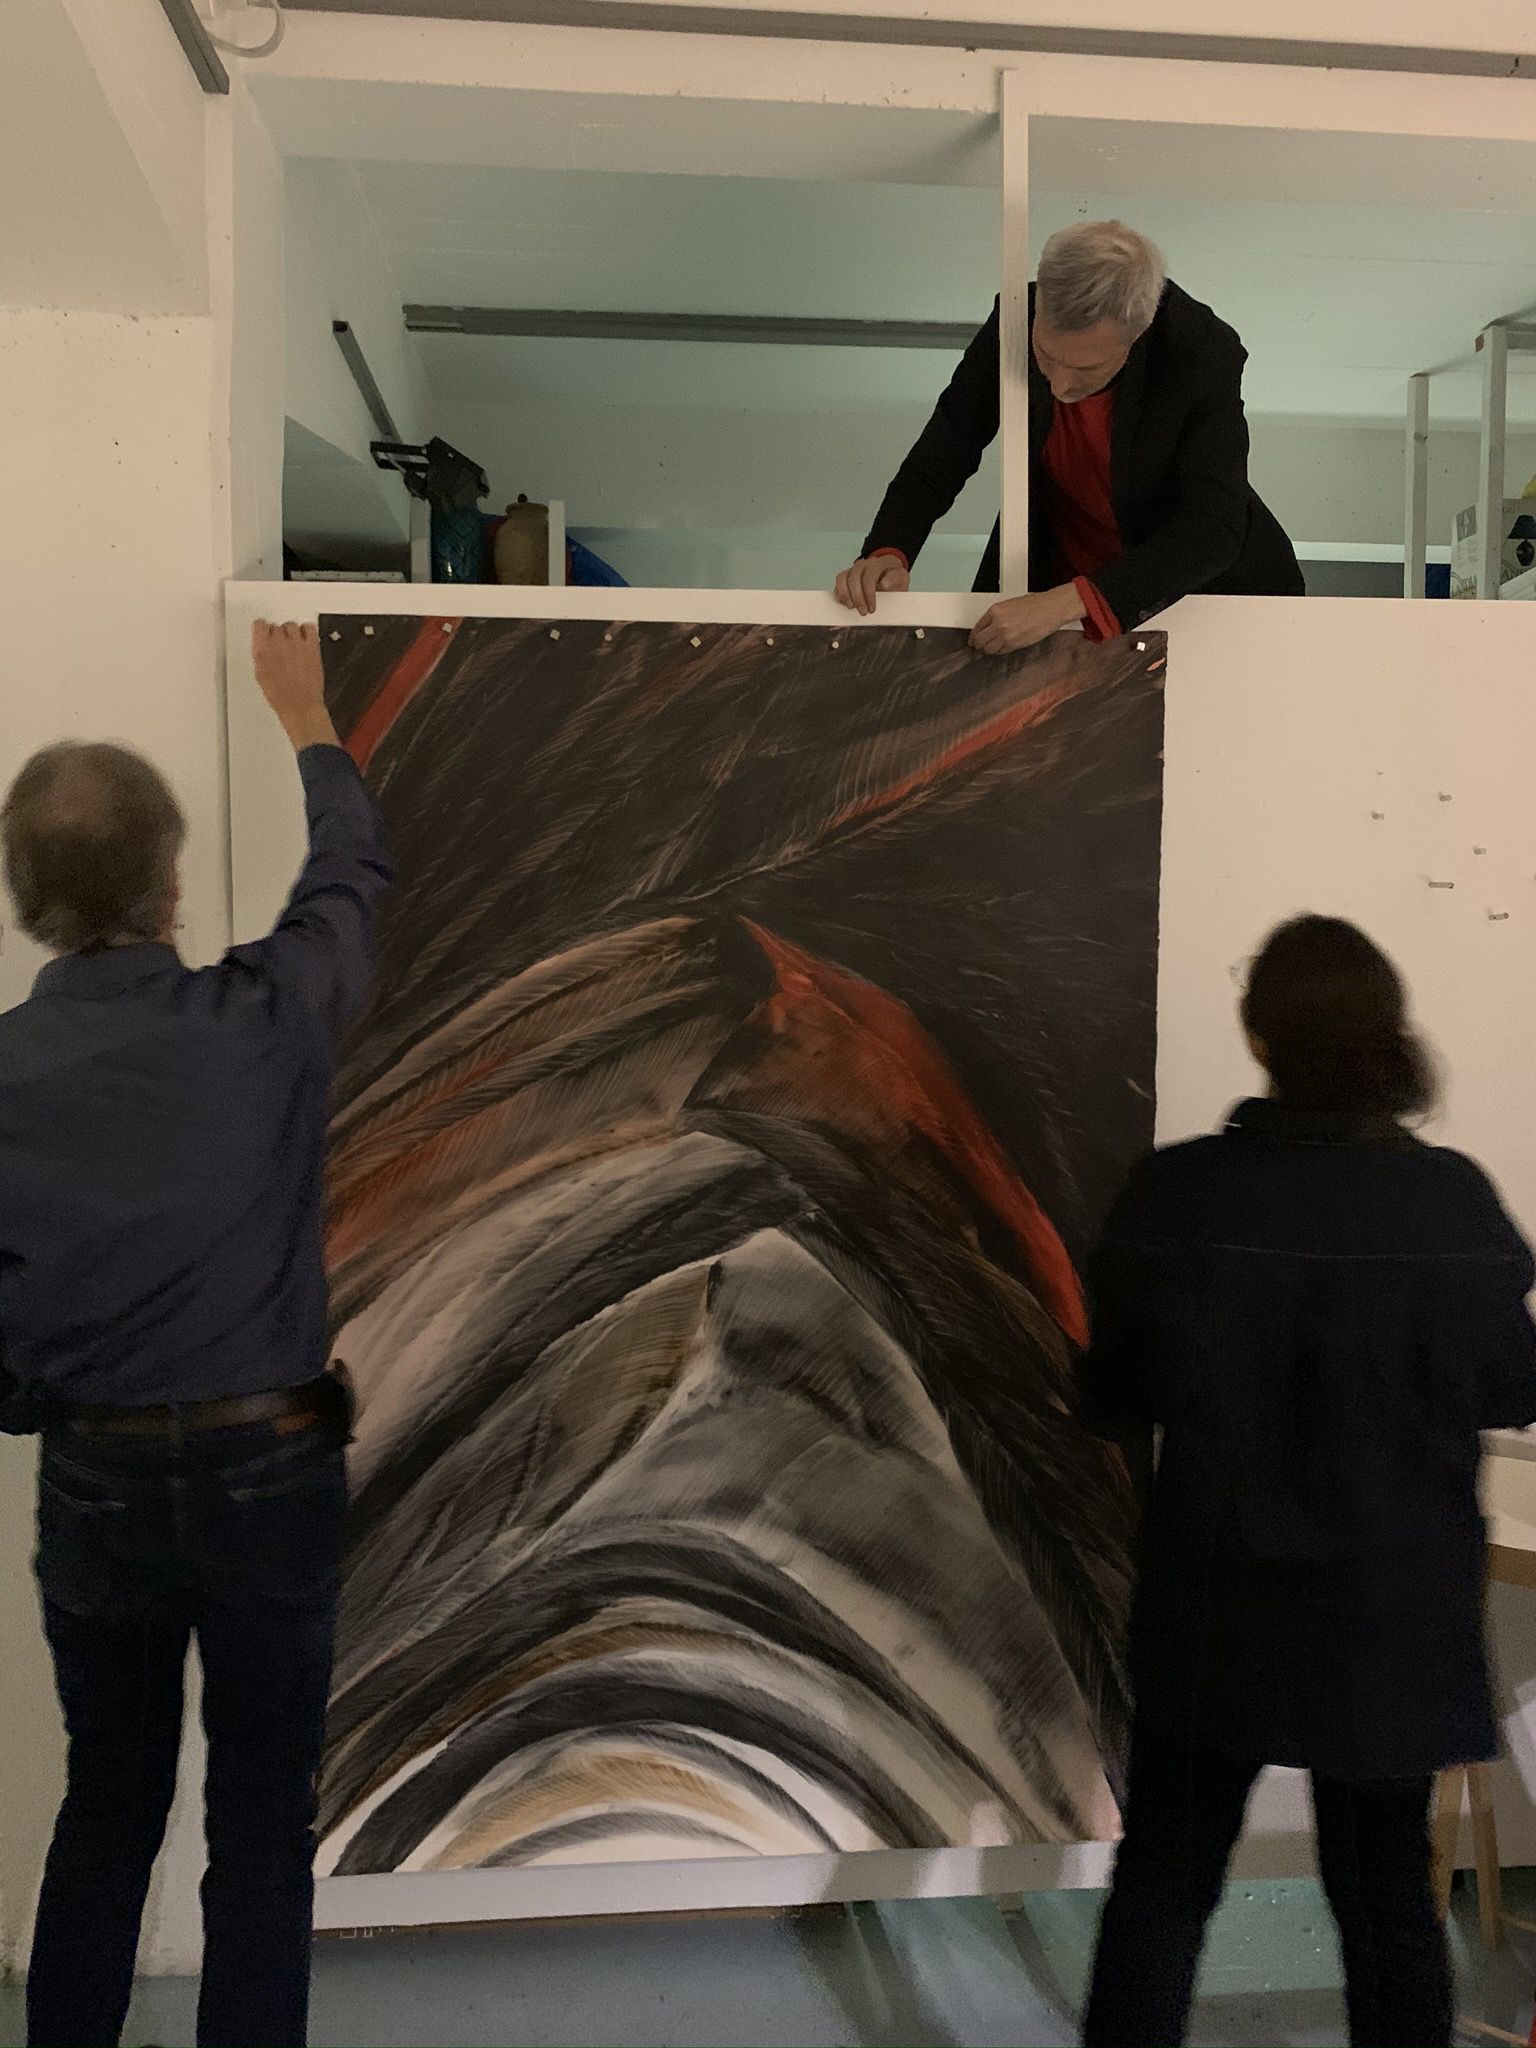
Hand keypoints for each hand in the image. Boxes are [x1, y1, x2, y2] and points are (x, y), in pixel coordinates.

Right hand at [252, 621, 337, 751]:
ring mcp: (296, 643)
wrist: (300, 706)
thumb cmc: (280, 696)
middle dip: (278, 635)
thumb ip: (261, 654)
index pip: (259, 624)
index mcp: (261, 649)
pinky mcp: (312, 646)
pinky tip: (305, 638)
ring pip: (291, 625)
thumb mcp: (260, 674)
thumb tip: (263, 645)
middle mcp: (278, 643)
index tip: (265, 632)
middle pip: (276, 625)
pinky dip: (307, 630)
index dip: (263, 629)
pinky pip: (309, 627)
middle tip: (281, 648)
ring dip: (292, 633)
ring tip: (294, 645)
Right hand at [835, 554, 909, 615]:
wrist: (888, 572)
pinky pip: (838, 584)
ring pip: (842, 579)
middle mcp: (862, 565)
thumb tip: (884, 584)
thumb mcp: (901, 577)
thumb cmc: (894, 577)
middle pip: (853, 579)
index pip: (869, 577)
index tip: (872, 608)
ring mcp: (852, 570)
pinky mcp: (846, 577)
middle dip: (857, 598)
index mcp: (876, 564)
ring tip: (851, 608)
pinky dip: (839, 594)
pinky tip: (845, 604)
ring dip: (845, 595)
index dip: (869, 594)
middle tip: (863, 612)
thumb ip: (895, 579)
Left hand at [969, 584, 1085, 655]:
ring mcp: (1006, 636)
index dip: (973, 636)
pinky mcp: (1015, 645)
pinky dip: (1000, 651)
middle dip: (978, 645)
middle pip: (980, 641)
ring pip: (989, 649)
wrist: (1050, 609)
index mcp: (995, 610)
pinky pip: (1001, 652)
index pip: (977, 628)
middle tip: (978, 646)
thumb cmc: (1035, 604)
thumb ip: (996, 615)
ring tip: (991, 647)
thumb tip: (987, 626)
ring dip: (989, 649)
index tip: (973, 639)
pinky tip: (1003, 646)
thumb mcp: (1010, 604)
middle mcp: (998, 624)